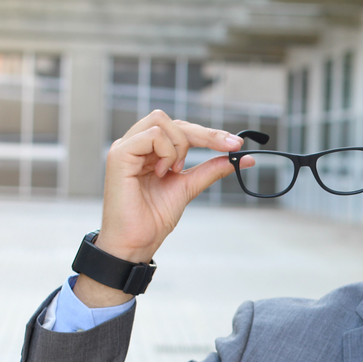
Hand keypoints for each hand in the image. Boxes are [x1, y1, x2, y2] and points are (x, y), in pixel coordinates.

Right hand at [75, 110, 248, 306]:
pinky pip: (152, 135)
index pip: (181, 129)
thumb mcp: (189, 187)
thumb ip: (211, 169)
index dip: (209, 133)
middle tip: (227, 148)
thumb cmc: (154, 218)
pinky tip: (162, 172)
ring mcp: (126, 147)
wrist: (137, 241)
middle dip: (204, 134)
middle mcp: (136, 144)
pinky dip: (166, 152)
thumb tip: (242, 158)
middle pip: (173, 120)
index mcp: (149, 150)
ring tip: (175, 171)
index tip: (236, 144)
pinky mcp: (119, 155)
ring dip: (180, 145)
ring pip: (161, 121)